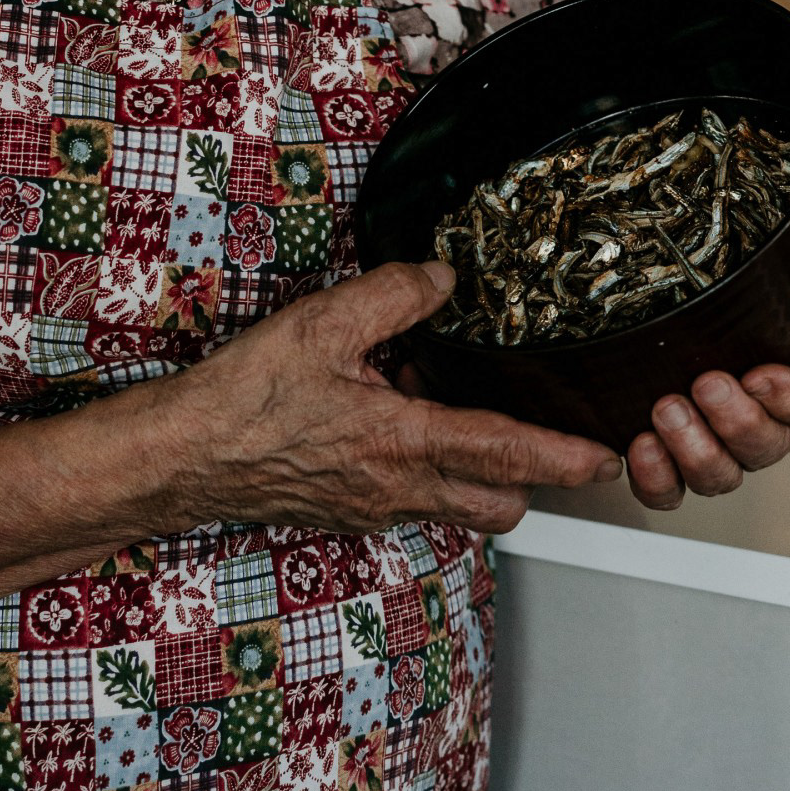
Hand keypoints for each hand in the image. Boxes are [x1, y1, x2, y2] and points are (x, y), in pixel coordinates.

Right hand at [161, 260, 621, 537]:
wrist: (185, 455)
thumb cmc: (244, 399)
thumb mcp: (323, 324)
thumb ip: (393, 296)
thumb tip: (440, 278)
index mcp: (403, 442)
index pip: (507, 454)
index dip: (564, 457)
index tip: (603, 457)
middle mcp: (398, 489)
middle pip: (499, 506)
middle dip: (532, 481)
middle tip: (545, 442)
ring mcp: (373, 508)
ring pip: (458, 510)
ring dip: (478, 478)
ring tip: (458, 422)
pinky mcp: (347, 512)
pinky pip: (412, 503)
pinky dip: (427, 474)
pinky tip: (395, 425)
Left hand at [625, 277, 789, 508]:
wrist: (634, 296)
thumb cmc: (710, 284)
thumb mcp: (778, 270)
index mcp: (786, 380)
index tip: (760, 376)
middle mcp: (751, 420)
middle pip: (768, 447)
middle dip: (740, 423)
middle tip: (707, 385)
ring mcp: (708, 444)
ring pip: (721, 476)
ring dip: (697, 451)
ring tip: (667, 411)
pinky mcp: (661, 460)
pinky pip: (666, 490)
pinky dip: (656, 479)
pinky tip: (642, 447)